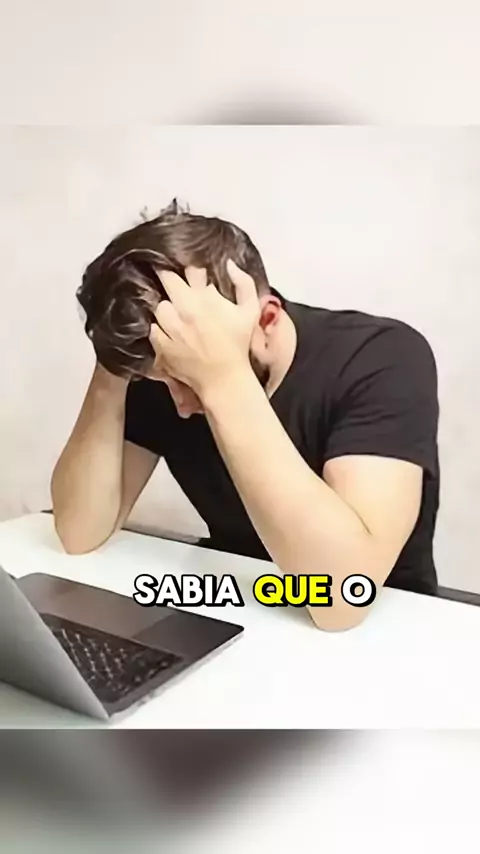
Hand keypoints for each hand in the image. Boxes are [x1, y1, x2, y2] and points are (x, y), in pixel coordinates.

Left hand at [149, 261, 259, 396]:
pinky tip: (170, 334)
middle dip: (170, 280)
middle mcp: (186, 309)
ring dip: (166, 309)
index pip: (189, 270)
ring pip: (159, 306)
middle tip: (175, 287)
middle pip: (167, 281)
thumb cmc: (237, 345)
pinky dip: (159, 330)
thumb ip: (244, 283)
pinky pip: (152, 329)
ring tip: (176, 317)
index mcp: (206, 298)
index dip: (188, 270)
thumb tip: (229, 264)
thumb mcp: (250, 311)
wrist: (224, 379)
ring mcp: (171, 328)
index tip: (190, 275)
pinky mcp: (162, 345)